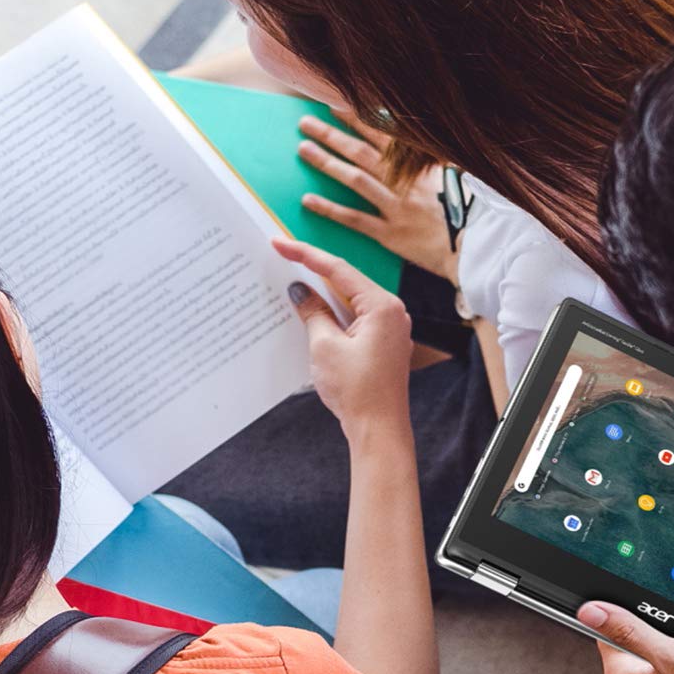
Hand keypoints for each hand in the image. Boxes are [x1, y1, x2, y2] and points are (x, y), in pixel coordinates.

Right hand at [275, 237, 413, 441]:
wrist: (379, 431)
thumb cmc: (357, 391)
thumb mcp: (325, 346)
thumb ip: (313, 312)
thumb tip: (300, 291)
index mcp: (382, 306)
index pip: (338, 270)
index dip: (305, 255)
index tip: (280, 243)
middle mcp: (393, 312)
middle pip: (347, 282)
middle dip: (314, 271)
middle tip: (283, 256)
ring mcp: (391, 330)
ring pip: (352, 301)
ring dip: (324, 295)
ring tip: (293, 283)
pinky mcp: (385, 345)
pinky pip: (357, 320)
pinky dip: (335, 315)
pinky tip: (314, 314)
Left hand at [297, 114, 459, 281]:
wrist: (475, 247)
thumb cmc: (466, 212)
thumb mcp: (453, 176)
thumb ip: (428, 160)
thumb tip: (414, 141)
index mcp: (417, 167)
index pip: (381, 135)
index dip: (356, 119)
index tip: (333, 105)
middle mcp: (403, 183)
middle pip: (361, 153)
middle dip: (332, 135)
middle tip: (306, 123)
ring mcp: (395, 208)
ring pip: (355, 180)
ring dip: (327, 163)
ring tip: (304, 150)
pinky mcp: (390, 234)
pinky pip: (355, 219)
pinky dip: (331, 209)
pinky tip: (308, 201)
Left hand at [577, 601, 673, 673]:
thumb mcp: (670, 652)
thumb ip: (627, 630)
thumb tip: (589, 611)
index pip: (604, 630)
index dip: (629, 614)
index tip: (655, 617)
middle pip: (630, 637)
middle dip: (654, 627)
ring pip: (654, 648)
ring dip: (673, 641)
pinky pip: (671, 662)